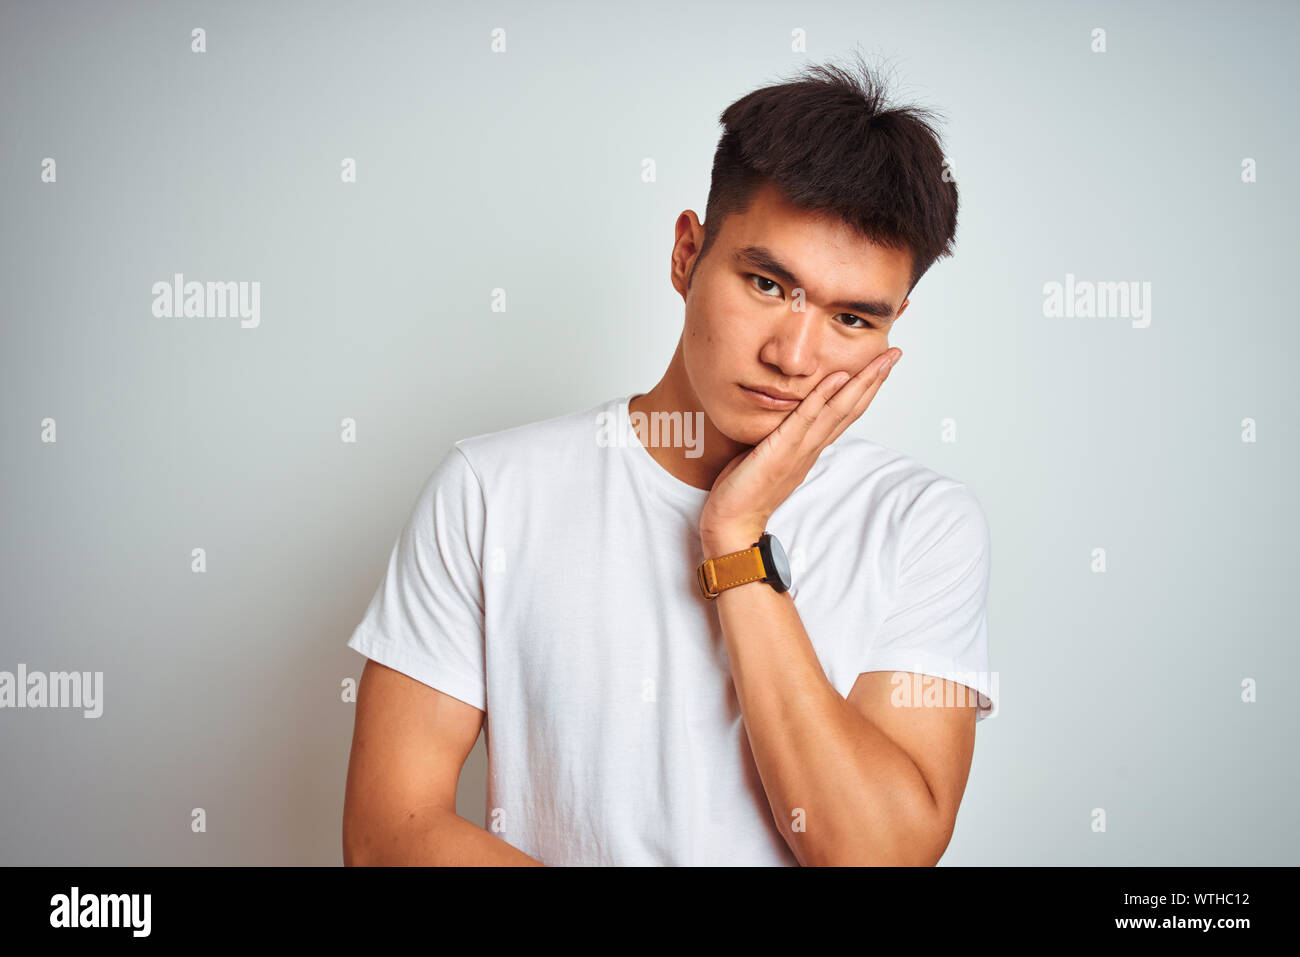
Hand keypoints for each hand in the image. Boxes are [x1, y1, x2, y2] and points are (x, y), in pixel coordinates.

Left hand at [699, 349, 900, 554]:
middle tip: (895, 354)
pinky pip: (805, 419)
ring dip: (861, 383)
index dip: (864, 389)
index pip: (844, 414)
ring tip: (881, 360)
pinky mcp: (781, 451)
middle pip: (851, 408)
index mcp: (809, 448)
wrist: (731, 522)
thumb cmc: (743, 490)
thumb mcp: (767, 455)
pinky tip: (837, 377)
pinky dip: (822, 397)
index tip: (880, 366)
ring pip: (838, 411)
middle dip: (874, 380)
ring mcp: (800, 450)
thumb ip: (781, 437)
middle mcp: (811, 448)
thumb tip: (783, 420)